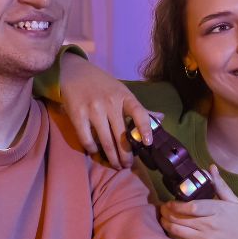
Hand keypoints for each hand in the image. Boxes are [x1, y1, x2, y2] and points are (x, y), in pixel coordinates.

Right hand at [60, 51, 152, 168]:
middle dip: (126, 155)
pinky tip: (96, 152)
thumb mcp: (123, 92)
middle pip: (121, 135)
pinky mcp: (78, 115)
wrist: (76, 73)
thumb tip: (161, 117)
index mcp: (125, 96)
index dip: (145, 129)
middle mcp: (110, 103)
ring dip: (112, 158)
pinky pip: (87, 139)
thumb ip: (139, 108)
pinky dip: (93, 149)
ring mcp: (94, 109)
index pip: (140, 113)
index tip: (147, 143)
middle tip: (127, 165)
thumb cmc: (103, 86)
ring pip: (106, 141)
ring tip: (115, 165)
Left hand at [159, 166, 237, 238]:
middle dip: (166, 214)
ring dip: (167, 225)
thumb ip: (220, 185)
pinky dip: (174, 238)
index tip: (169, 202)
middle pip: (180, 219)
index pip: (190, 206)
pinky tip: (172, 233)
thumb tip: (209, 168)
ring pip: (178, 232)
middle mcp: (210, 226)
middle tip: (162, 210)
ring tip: (164, 220)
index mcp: (218, 210)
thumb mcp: (235, 202)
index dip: (175, 205)